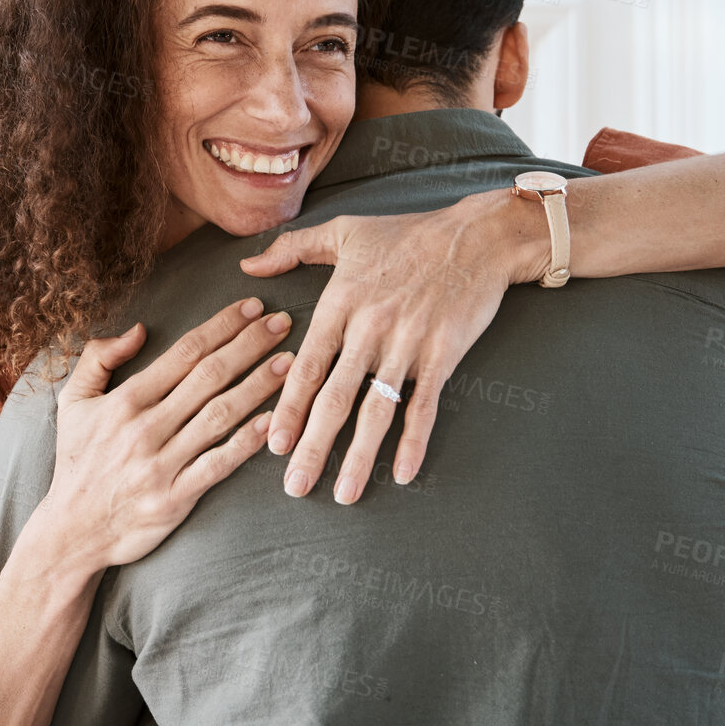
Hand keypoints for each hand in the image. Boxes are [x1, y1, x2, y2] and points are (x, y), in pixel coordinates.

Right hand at [35, 297, 293, 567]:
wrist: (72, 532)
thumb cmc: (77, 462)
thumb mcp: (73, 403)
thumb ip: (98, 359)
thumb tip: (138, 329)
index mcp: (125, 400)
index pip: (184, 352)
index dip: (222, 326)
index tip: (253, 307)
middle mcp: (145, 428)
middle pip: (209, 376)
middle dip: (250, 345)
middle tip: (283, 323)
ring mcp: (161, 464)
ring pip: (219, 416)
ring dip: (259, 386)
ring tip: (290, 364)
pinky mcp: (175, 498)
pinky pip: (217, 465)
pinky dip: (246, 443)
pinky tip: (272, 423)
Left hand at [238, 199, 521, 503]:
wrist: (476, 237)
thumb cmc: (408, 234)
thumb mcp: (344, 230)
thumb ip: (292, 248)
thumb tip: (248, 264)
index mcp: (340, 303)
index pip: (306, 367)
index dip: (287, 410)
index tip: (272, 445)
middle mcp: (369, 328)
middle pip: (334, 399)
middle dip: (312, 447)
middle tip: (295, 487)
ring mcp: (407, 344)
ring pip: (375, 410)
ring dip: (358, 457)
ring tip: (343, 495)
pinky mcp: (442, 355)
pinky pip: (424, 406)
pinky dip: (413, 442)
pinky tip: (401, 474)